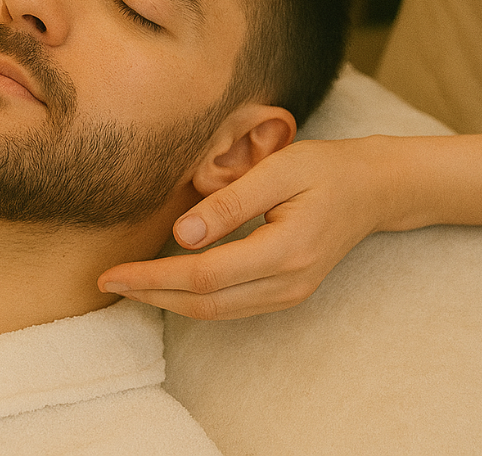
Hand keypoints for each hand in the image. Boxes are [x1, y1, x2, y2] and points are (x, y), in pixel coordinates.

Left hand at [98, 137, 397, 319]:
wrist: (373, 189)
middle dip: (151, 296)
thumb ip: (230, 203)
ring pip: (216, 312)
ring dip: (168, 302)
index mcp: (286, 250)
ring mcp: (289, 293)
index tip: (113, 272)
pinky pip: (231, 307)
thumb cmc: (325, 168)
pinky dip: (193, 300)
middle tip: (107, 282)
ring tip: (128, 285)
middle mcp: (288, 282)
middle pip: (205, 303)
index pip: (204, 276)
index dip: (153, 279)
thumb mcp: (278, 170)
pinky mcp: (286, 293)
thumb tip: (181, 236)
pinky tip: (167, 284)